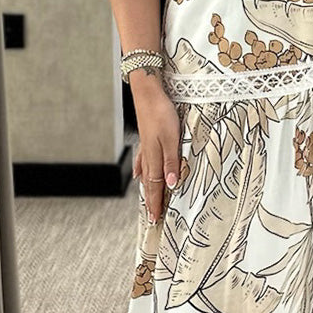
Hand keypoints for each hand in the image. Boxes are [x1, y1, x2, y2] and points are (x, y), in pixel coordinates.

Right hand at [130, 77, 180, 223]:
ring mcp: (146, 147)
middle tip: (151, 217)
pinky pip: (144, 160)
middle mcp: (148, 155)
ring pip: (147, 174)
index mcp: (155, 157)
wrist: (148, 92)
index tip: (155, 219)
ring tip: (147, 201)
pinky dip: (142, 170)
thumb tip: (170, 185)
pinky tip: (139, 174)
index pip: (155, 187)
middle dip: (151, 201)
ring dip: (147, 189)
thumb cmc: (161, 114)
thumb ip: (171, 161)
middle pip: (150, 183)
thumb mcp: (172, 138)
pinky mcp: (147, 138)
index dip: (155, 203)